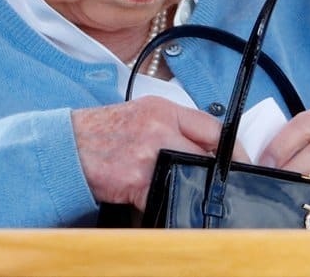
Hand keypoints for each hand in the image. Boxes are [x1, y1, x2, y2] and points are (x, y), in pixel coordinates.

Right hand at [72, 96, 248, 209]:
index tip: (241, 160)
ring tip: (193, 193)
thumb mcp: (142, 114)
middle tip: (221, 184)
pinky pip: (166, 194)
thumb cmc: (104, 132)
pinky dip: (168, 201)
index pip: (212, 125)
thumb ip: (173, 125)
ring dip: (193, 186)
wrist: (68, 144)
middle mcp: (160, 127)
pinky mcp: (137, 179)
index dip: (232, 147)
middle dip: (215, 170)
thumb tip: (205, 147)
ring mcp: (149, 153)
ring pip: (190, 175)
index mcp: (163, 109)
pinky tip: (163, 201)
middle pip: (207, 152)